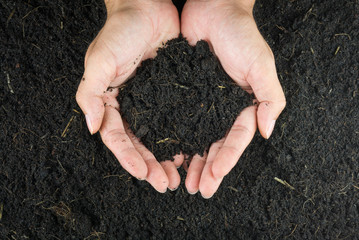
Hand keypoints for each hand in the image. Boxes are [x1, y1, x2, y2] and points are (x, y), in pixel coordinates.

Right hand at [76, 0, 181, 192]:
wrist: (147, 7)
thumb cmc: (120, 31)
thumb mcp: (99, 60)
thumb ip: (91, 93)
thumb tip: (91, 127)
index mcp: (112, 102)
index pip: (118, 137)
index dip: (129, 157)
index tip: (143, 174)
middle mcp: (132, 106)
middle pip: (140, 144)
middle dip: (151, 166)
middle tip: (166, 184)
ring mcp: (153, 102)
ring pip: (159, 137)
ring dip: (167, 159)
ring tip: (179, 177)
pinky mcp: (172, 94)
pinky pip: (177, 120)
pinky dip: (182, 138)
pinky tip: (191, 152)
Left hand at [181, 0, 285, 197]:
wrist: (213, 9)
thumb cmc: (241, 34)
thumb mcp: (261, 64)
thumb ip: (269, 97)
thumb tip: (268, 131)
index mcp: (242, 105)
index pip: (235, 139)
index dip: (226, 159)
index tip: (214, 177)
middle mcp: (221, 108)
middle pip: (214, 145)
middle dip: (207, 169)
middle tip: (198, 190)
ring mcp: (200, 103)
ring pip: (195, 138)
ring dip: (190, 162)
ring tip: (182, 182)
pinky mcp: (182, 94)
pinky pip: (176, 120)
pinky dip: (173, 139)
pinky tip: (167, 154)